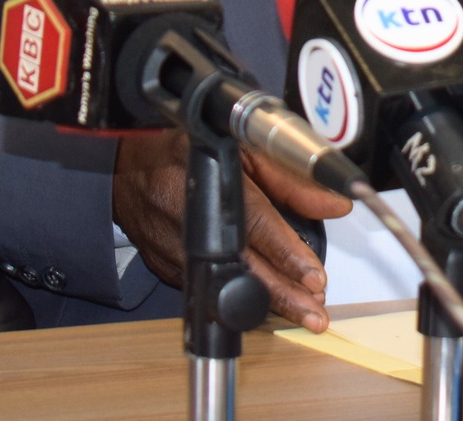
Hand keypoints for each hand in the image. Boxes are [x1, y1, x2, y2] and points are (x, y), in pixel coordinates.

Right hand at [112, 131, 352, 330]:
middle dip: (284, 296)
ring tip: (301, 311)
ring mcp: (178, 252)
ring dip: (267, 302)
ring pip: (230, 286)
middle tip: (314, 312)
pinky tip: (267, 300)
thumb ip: (291, 179)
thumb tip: (334, 203)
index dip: (288, 254)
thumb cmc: (189, 154)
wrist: (129, 172)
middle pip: (245, 269)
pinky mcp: (171, 271)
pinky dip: (240, 294)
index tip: (314, 277)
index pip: (257, 226)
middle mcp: (194, 224)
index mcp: (214, 185)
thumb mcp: (244, 150)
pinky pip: (212, 287)